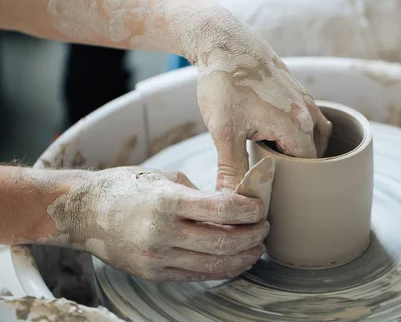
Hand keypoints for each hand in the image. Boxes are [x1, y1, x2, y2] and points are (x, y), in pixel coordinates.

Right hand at [48, 167, 268, 280]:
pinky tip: (236, 260)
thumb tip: (233, 204)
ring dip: (243, 256)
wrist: (83, 211)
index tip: (260, 206)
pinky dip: (222, 269)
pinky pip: (197, 275)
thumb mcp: (164, 178)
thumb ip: (198, 193)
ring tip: (256, 246)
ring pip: (215, 263)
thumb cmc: (125, 187)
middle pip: (224, 240)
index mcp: (167, 201)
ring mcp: (157, 257)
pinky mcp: (153, 273)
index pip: (222, 208)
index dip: (249, 209)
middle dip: (253, 235)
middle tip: (264, 227)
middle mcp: (162, 232)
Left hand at [193, 9, 331, 189]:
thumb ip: (232, 168)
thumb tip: (230, 201)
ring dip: (302, 148)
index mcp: (296, 126)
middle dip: (298, 167)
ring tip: (278, 156)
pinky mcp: (296, 89)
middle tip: (273, 175)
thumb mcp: (223, 131)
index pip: (307, 167)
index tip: (272, 186)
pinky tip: (277, 131)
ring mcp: (304, 99)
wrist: (224, 41)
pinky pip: (309, 117)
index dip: (291, 180)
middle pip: (314, 153)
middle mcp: (307, 113)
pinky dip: (301, 130)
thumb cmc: (224, 83)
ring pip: (316, 134)